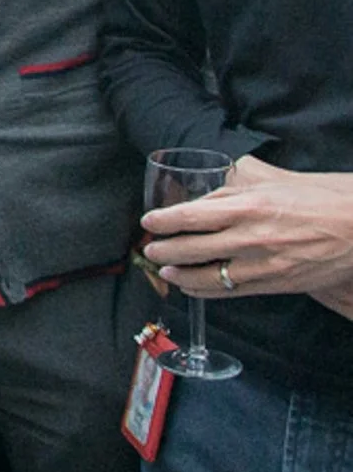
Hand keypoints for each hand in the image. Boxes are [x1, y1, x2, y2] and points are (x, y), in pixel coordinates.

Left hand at [143, 154, 352, 298]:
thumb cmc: (321, 197)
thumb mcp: (274, 180)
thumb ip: (239, 181)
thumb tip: (212, 180)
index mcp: (248, 206)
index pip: (190, 216)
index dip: (163, 221)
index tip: (150, 222)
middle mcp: (250, 237)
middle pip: (192, 248)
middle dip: (164, 251)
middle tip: (150, 249)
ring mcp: (263, 265)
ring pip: (208, 276)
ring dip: (181, 275)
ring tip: (166, 271)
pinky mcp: (275, 284)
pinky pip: (232, 292)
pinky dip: (207, 291)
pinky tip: (193, 289)